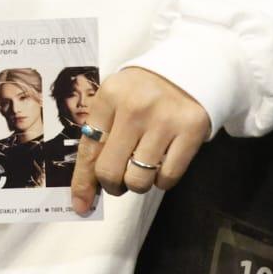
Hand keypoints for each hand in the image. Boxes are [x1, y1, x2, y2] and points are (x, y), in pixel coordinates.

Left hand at [69, 65, 210, 215]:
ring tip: (140, 169)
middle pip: (110, 170)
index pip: (89, 149)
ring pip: (139, 179)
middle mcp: (135, 108)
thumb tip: (87, 185)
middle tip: (117, 183)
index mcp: (109, 97)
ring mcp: (165, 120)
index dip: (83, 182)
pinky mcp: (192, 131)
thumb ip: (101, 134)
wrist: (189, 69)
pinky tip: (160, 165)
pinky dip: (160, 181)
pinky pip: (168, 177)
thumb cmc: (142, 91)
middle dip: (111, 185)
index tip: (80, 204)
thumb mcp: (115, 100)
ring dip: (136, 184)